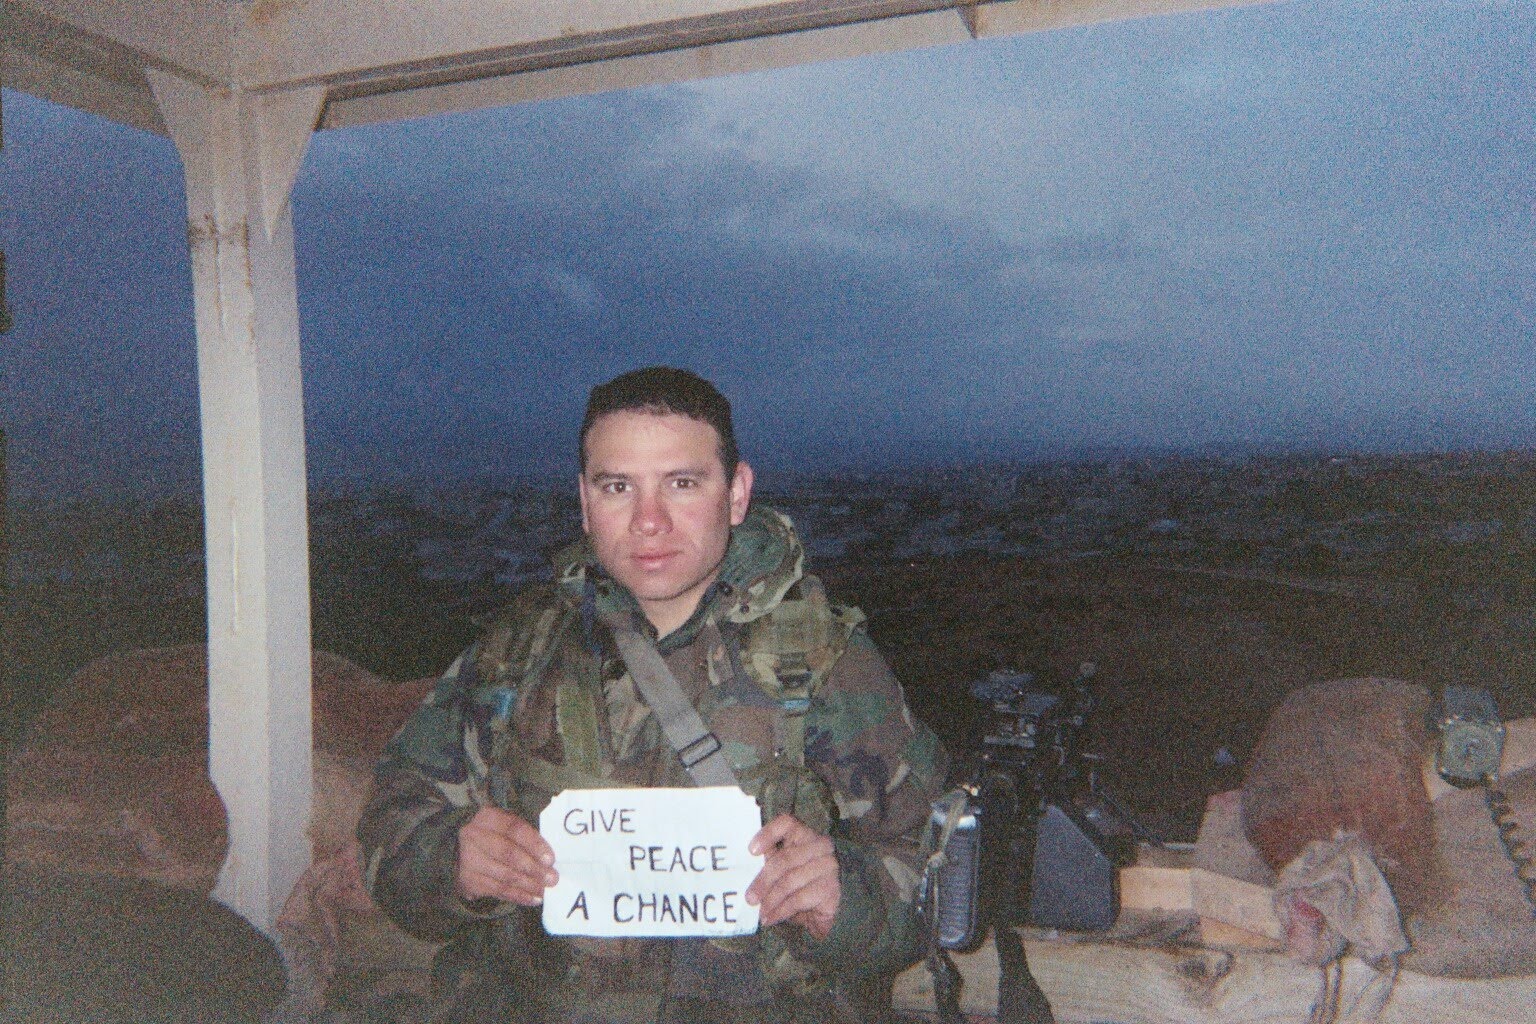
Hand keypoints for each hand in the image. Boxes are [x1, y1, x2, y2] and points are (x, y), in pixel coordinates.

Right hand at [456, 805, 556, 905]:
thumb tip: (549, 860)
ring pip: (504, 875)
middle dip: (533, 868)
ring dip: (528, 885)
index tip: (550, 859)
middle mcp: (474, 836)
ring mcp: (469, 859)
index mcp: (489, 817)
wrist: (461, 850)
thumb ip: (527, 838)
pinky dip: (519, 896)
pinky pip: (498, 890)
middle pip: (508, 854)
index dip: (534, 844)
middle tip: (552, 878)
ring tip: (545, 890)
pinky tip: (534, 899)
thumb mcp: (508, 828)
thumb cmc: (496, 836)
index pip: (514, 829)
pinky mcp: (468, 880)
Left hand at [745, 814, 840, 939]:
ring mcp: (828, 866)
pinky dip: (781, 910)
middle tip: (749, 898)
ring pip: (790, 881)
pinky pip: (798, 899)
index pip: (787, 823)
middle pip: (785, 859)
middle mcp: (819, 846)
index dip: (768, 834)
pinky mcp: (830, 887)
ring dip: (771, 900)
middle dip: (764, 881)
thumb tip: (746, 869)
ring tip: (761, 913)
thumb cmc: (804, 886)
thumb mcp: (785, 872)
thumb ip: (771, 864)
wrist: (835, 909)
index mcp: (804, 835)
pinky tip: (771, 918)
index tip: (751, 851)